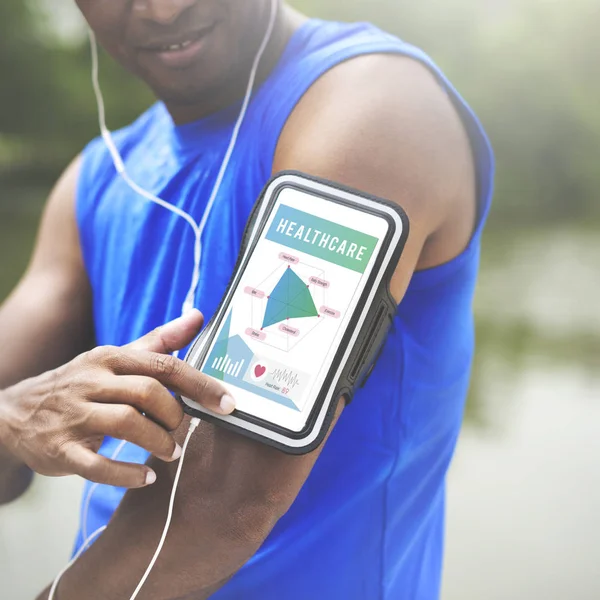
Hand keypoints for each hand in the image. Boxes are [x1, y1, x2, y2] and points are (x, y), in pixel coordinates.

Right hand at [0, 309, 233, 488]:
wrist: (16, 411)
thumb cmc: (82, 382)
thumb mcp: (117, 356)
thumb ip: (160, 339)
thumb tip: (198, 315)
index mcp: (110, 357)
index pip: (164, 365)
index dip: (200, 385)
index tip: (228, 403)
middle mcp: (91, 381)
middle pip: (148, 392)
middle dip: (176, 415)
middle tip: (185, 429)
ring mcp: (73, 416)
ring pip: (126, 424)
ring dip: (159, 443)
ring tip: (171, 452)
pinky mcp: (60, 450)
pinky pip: (97, 465)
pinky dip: (127, 474)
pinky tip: (146, 478)